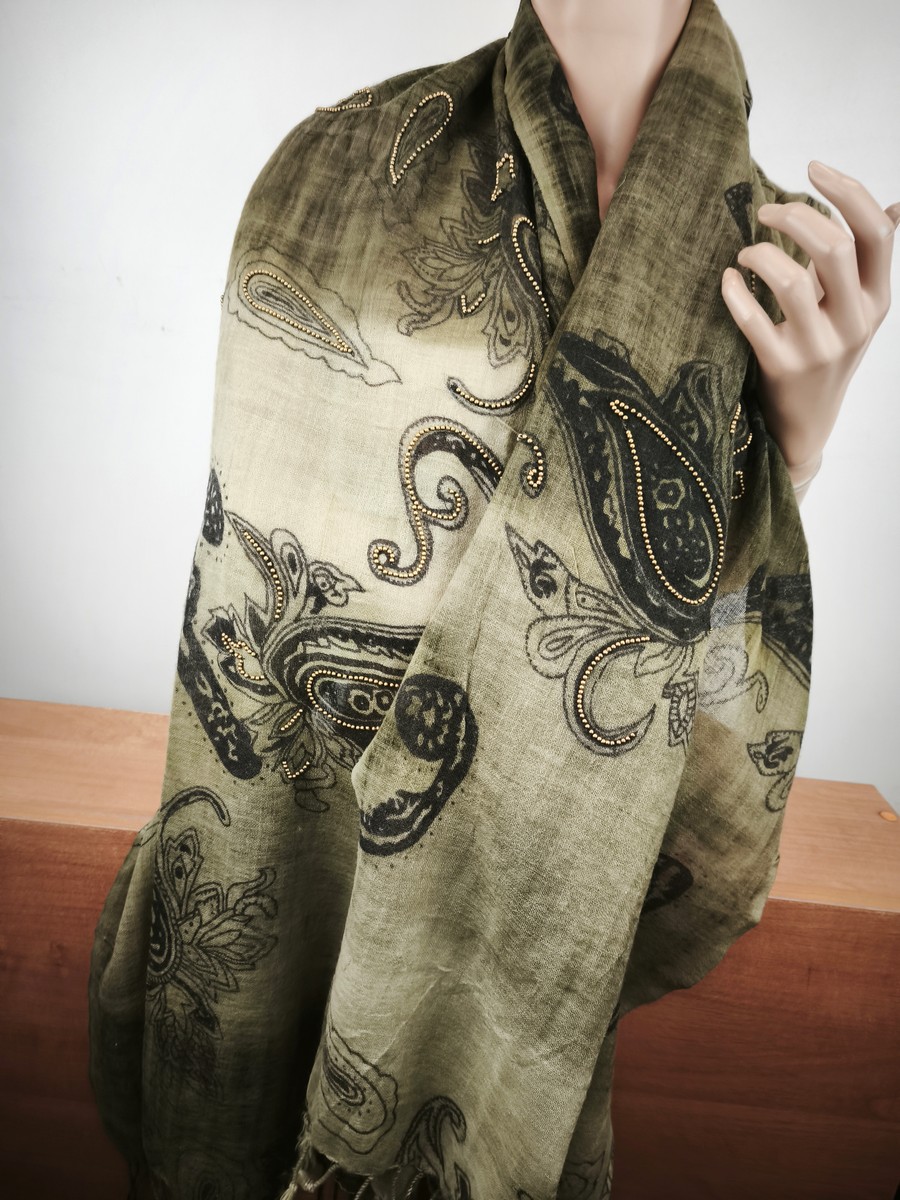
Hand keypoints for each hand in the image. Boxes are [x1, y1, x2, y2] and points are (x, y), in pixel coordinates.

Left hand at [721, 161, 899, 495]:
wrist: (806, 424)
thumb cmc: (827, 350)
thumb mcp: (857, 308)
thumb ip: (868, 260)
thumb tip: (898, 206)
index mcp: (879, 299)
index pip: (877, 231)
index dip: (845, 191)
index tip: (811, 167)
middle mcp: (855, 322)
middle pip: (834, 247)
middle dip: (793, 216)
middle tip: (763, 212)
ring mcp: (819, 348)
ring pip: (791, 280)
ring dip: (760, 255)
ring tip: (745, 255)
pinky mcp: (781, 369)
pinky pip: (752, 320)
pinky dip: (734, 292)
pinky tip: (727, 282)